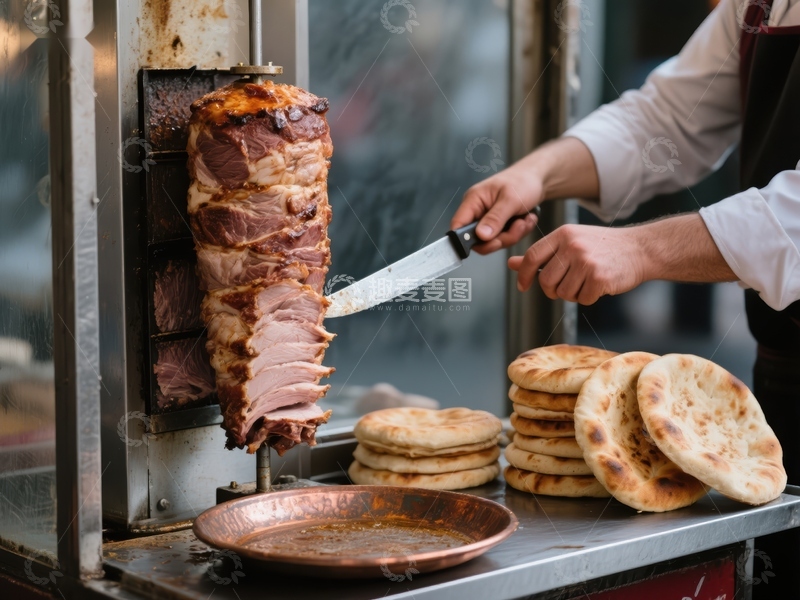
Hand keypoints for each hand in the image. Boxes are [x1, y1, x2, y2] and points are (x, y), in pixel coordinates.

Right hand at [450, 163, 542, 254]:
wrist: (538, 179)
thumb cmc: (522, 181)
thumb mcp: (510, 200)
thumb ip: (495, 218)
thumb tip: (481, 236)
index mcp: (473, 201)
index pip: (458, 225)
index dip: (467, 239)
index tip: (490, 242)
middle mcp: (477, 212)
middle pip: (478, 240)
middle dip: (501, 238)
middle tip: (517, 227)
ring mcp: (487, 220)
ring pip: (493, 242)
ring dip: (513, 235)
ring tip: (524, 220)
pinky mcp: (498, 226)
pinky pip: (504, 239)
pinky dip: (518, 233)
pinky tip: (526, 220)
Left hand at [508, 224, 646, 304]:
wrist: (640, 248)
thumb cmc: (602, 246)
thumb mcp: (570, 243)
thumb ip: (541, 255)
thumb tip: (511, 263)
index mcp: (563, 234)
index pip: (532, 257)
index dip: (523, 275)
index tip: (522, 286)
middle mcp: (572, 246)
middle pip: (546, 281)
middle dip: (552, 290)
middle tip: (566, 286)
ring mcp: (586, 261)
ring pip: (563, 293)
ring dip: (573, 294)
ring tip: (586, 282)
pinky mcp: (599, 277)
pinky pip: (582, 299)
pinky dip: (589, 298)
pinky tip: (599, 285)